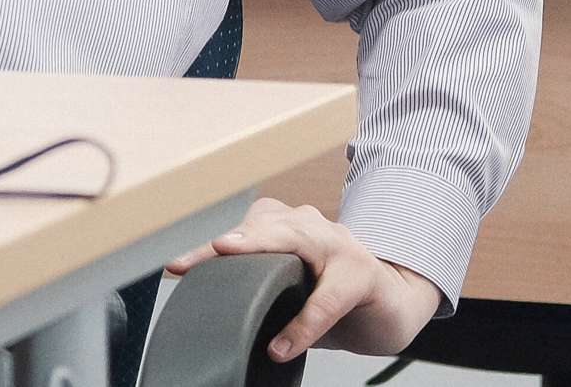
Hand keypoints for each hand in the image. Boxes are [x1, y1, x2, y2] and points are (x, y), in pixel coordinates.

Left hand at [164, 196, 441, 361]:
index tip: (176, 266)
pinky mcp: (364, 274)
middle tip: (202, 254)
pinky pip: (329, 297)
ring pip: (297, 241)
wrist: (394, 303)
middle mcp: (309, 226)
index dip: (207, 250)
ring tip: (230, 261)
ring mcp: (338, 244)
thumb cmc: (336, 295)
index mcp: (286, 227)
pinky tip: (285, 345)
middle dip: (229, 240)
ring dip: (263, 252)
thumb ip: (259, 291)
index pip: (240, 234)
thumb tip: (215, 315)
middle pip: (264, 227)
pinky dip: (305, 322)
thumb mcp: (291, 291)